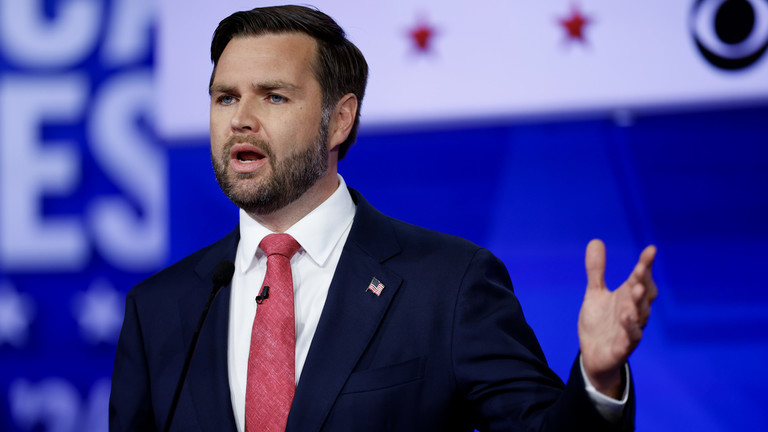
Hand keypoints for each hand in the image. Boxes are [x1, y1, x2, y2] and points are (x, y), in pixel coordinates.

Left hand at [577, 239, 656, 397]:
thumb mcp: (595, 293)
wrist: (593, 355)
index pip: (640, 278)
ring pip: (640, 315)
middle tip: (641, 268)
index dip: (645, 264)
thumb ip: (596, 270)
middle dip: (644, 281)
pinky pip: (630, 338)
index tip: (651, 249)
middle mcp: (633, 311)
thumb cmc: (600, 322)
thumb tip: (596, 240)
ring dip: (639, 303)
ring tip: (636, 289)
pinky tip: (625, 317)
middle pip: (644, 295)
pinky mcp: (623, 347)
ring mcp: (630, 329)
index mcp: (627, 296)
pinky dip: (630, 328)